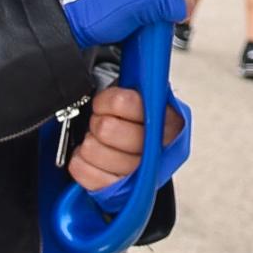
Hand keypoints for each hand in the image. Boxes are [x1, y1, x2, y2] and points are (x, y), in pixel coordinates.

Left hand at [68, 89, 187, 191]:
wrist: (135, 146)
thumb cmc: (138, 118)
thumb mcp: (145, 93)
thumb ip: (140, 83)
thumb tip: (126, 59)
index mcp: (171, 123)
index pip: (130, 104)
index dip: (111, 101)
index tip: (109, 101)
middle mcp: (159, 153)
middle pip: (107, 129)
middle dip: (99, 120)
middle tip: (103, 120)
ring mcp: (137, 177)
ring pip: (92, 149)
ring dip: (90, 140)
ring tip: (100, 139)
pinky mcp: (115, 193)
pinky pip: (82, 170)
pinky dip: (80, 160)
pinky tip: (91, 156)